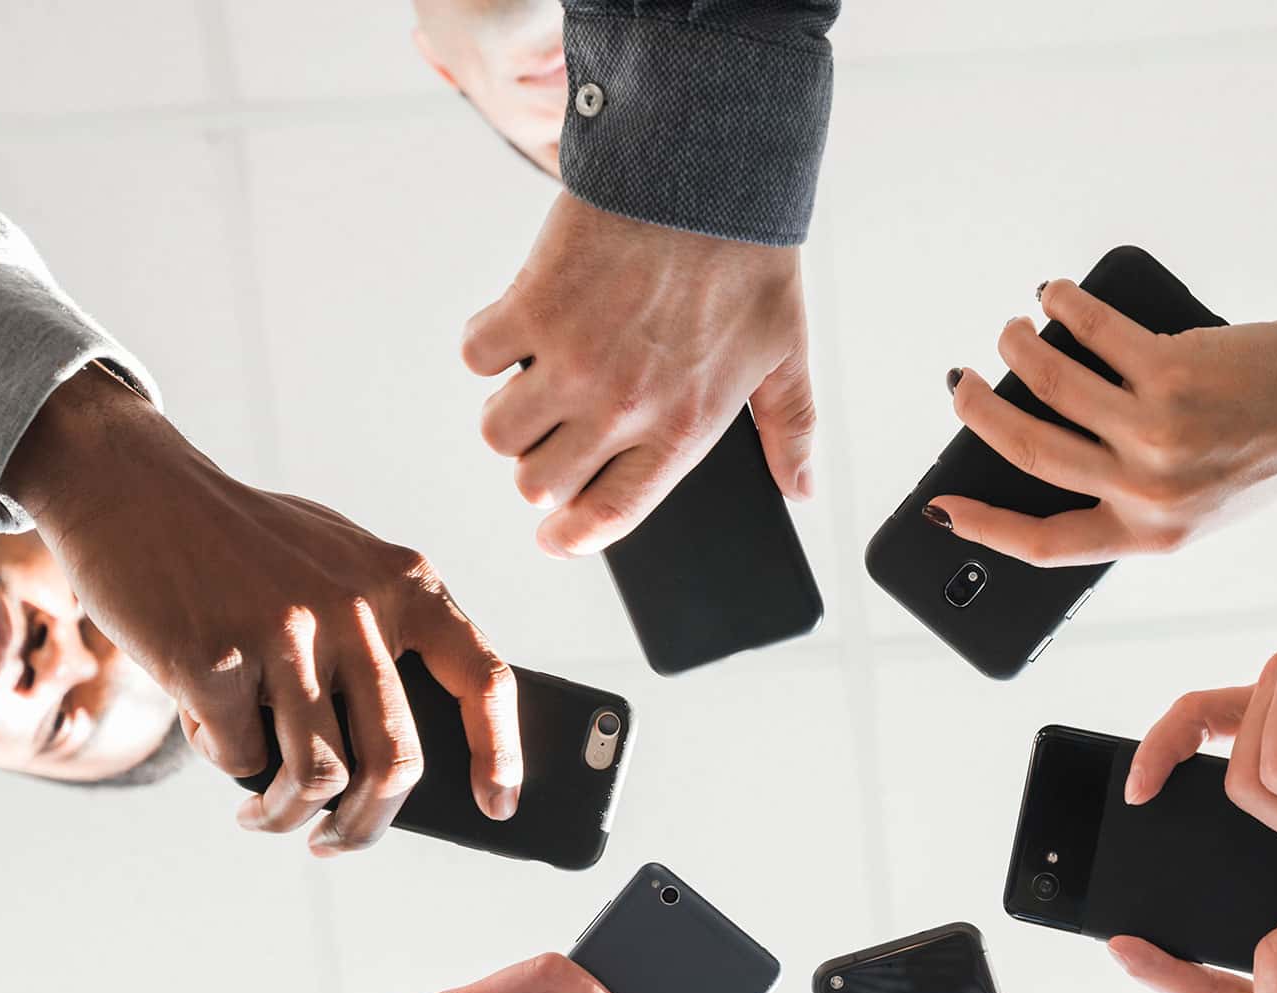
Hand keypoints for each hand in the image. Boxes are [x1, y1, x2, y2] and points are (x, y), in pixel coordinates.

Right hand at [4, 368, 519, 854]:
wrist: (130, 485)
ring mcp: (284, 632)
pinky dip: (223, 758)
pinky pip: (237, 756)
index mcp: (402, 582)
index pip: (483, 678)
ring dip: (288, 817)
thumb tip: (402, 764)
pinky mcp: (213, 658)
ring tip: (265, 817)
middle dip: (369, 827)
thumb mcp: (337, 563)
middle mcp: (354, 606)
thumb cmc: (242, 545)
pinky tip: (207, 726)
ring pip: (318, 778)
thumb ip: (380, 634)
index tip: (498, 809)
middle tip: (338, 843)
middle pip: (397, 761)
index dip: (499, 754)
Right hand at [463, 191, 813, 556]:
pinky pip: (477, 356)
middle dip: (540, 469)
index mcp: (680, 429)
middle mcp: (620, 409)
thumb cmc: (749, 261)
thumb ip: (790, 429)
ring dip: (509, 413)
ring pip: (499, 431)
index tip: (554, 535)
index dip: (571, 536)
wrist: (705, 170)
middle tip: (555, 435)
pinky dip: (488, 344)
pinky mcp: (530, 308)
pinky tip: (519, 322)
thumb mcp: (786, 353)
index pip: (608, 517)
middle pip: (538, 484)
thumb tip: (799, 489)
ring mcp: (570, 361)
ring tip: (535, 381)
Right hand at [930, 288, 1276, 566]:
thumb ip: (1131, 497)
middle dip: (979, 413)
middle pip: (1029, 454)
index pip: (1045, 546)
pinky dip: (1065, 306)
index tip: (942, 510)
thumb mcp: (1200, 503)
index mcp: (1152, 536)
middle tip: (960, 384)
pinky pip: (1093, 333)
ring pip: (1050, 385)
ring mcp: (1157, 432)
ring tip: (1012, 330)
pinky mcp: (1173, 372)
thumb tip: (1040, 449)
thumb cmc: (1267, 447)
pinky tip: (1058, 294)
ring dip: (1016, 349)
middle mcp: (1149, 491)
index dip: (983, 529)